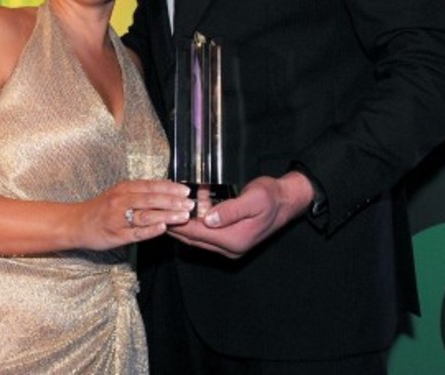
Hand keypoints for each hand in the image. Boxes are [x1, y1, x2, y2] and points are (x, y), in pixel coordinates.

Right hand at [77, 180, 193, 249]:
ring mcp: (118, 218)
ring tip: (182, 216)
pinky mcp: (116, 235)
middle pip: (151, 199)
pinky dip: (150, 230)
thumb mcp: (119, 194)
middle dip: (173, 201)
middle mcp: (121, 200)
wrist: (77, 223)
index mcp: (124, 188)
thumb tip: (167, 192)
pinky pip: (136, 232)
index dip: (170, 188)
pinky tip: (163, 228)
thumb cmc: (102, 208)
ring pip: (146, 215)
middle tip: (190, 204)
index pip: (151, 186)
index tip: (186, 190)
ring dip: (166, 215)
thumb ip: (140, 193)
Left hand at [168, 172, 313, 257]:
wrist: (287, 201)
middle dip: (176, 227)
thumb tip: (207, 219)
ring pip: (199, 238)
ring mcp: (231, 246)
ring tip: (166, 212)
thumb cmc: (270, 196)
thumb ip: (230, 210)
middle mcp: (231, 248)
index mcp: (235, 239)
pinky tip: (188, 211)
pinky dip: (196, 224)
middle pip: (195, 239)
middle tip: (157, 214)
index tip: (162, 214)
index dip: (179, 224)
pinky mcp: (231, 240)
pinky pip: (207, 234)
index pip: (198, 233)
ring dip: (184, 225)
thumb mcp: (252, 199)